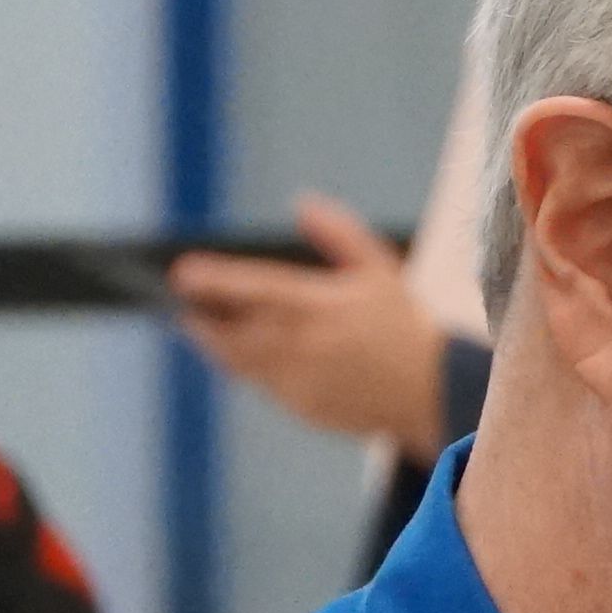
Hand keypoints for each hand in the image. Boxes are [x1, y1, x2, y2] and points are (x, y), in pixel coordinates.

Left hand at [167, 194, 452, 453]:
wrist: (431, 390)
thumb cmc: (401, 323)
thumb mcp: (379, 269)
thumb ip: (339, 234)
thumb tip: (302, 203)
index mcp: (322, 308)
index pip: (256, 289)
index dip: (216, 281)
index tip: (181, 272)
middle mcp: (306, 347)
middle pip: (235, 333)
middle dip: (203, 320)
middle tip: (181, 304)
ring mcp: (301, 383)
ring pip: (242, 363)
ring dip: (218, 345)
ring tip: (198, 326)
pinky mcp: (302, 408)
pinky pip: (263, 385)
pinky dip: (246, 367)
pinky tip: (241, 351)